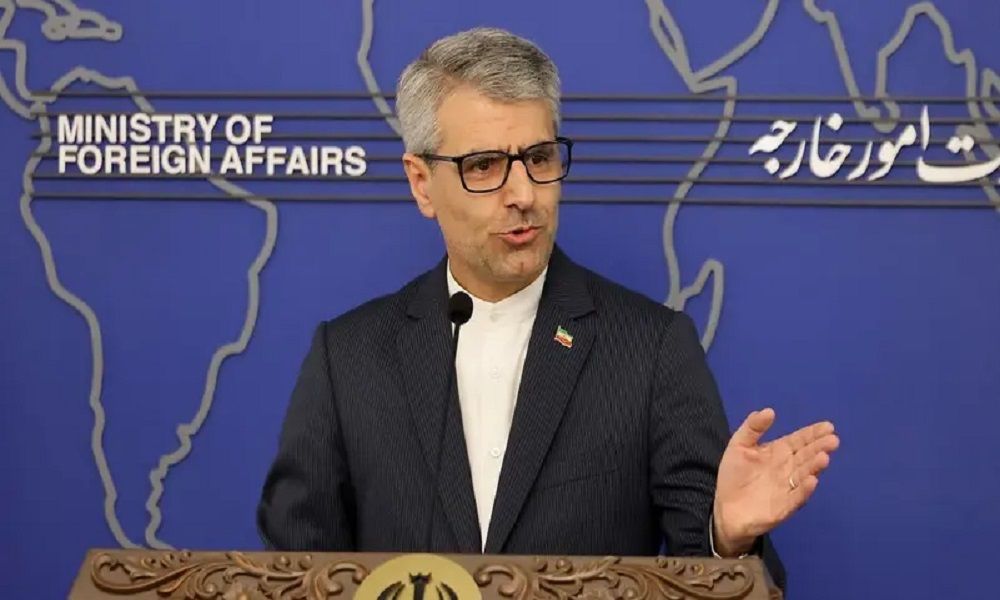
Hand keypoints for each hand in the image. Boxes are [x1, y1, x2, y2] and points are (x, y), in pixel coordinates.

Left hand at [712, 408, 839, 555]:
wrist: (726, 508)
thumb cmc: (734, 475)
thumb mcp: (739, 445)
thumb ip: (752, 427)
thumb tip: (770, 410)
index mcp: (779, 452)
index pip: (799, 440)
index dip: (812, 433)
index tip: (828, 426)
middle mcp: (788, 468)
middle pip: (806, 455)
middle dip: (820, 447)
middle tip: (832, 440)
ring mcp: (788, 487)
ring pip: (804, 474)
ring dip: (815, 466)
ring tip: (824, 457)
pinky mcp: (784, 506)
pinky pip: (796, 497)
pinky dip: (804, 489)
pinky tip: (811, 481)